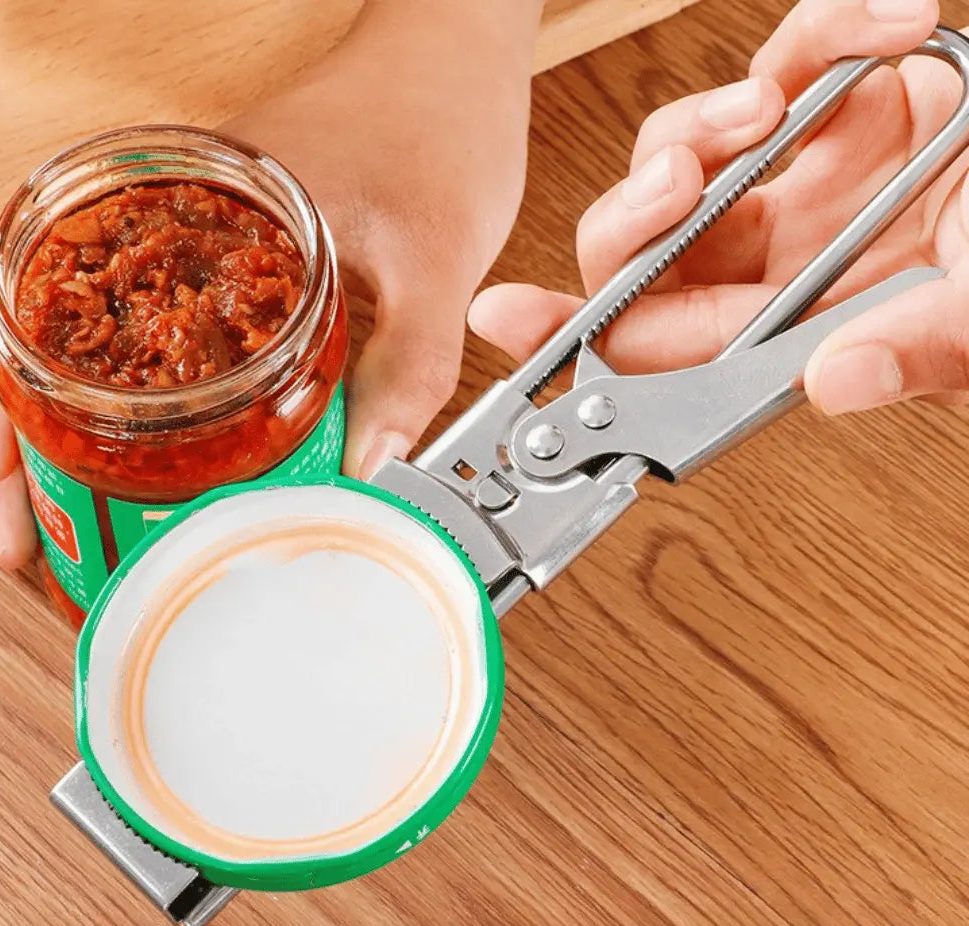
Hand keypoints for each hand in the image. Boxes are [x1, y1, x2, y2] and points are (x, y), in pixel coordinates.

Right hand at [0, 0, 539, 568]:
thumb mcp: (435, 260)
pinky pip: (157, 329)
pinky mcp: (225, 247)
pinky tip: (156, 452)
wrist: (454, 58)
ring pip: (95, 340)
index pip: (37, 311)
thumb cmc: (437, 124)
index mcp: (178, 203)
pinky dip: (141, 398)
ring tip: (74, 513)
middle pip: (45, 338)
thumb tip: (366, 476)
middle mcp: (165, 213)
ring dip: (75, 431)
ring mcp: (190, 230)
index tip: (11, 494)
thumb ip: (408, 367)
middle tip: (33, 536)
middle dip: (27, 445)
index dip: (4, 416)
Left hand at [469, 0, 968, 420]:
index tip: (507, 326)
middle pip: (651, 249)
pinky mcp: (865, 99)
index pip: (666, 348)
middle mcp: (801, 262)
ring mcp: (825, 178)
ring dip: (709, 122)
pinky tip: (875, 25)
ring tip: (773, 106)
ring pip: (693, 154)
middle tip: (678, 181)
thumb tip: (835, 382)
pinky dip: (818, 33)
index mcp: (811, 330)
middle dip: (636, 214)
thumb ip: (926, 347)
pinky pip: (792, 62)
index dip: (578, 344)